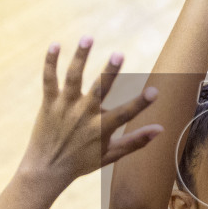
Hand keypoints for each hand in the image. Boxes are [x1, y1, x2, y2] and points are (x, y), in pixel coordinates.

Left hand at [20, 38, 161, 186]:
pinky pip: (49, 80)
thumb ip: (136, 141)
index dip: (141, 103)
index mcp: (101, 128)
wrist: (47, 170)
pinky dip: (51, 63)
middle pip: (98, 90)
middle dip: (109, 72)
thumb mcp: (111, 154)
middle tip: (119, 54)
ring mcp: (65, 108)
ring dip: (80, 57)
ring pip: (73, 78)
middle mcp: (84, 116)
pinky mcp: (49, 104)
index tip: (155, 91)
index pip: (125, 113)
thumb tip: (160, 129)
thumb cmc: (82, 162)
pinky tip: (55, 45)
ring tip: (88, 38)